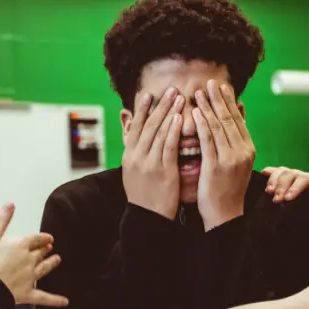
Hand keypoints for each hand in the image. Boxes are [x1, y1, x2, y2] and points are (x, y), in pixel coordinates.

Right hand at [0, 204, 68, 306]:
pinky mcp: (28, 294)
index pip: (35, 239)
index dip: (42, 237)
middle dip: (46, 249)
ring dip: (52, 264)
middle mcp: (29, 260)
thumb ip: (2, 220)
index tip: (48, 237)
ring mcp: (30, 277)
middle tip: (51, 247)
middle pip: (40, 253)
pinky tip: (65, 302)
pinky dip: (55, 300)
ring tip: (58, 259)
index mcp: (20, 246)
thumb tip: (10, 203)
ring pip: (44, 269)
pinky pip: (44, 297)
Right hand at [122, 87, 183, 218]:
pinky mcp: (163, 171)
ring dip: (169, 112)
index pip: (135, 127)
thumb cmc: (144, 196)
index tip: (149, 94)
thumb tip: (139, 137)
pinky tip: (179, 118)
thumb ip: (138, 154)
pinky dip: (173, 131)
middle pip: (148, 125)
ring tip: (179, 97)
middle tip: (170, 89)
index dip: (142, 109)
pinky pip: (168, 146)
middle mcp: (137, 156)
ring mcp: (149, 163)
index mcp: (129, 156)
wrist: (147, 218)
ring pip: (159, 132)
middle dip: (160, 105)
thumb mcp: (134, 172)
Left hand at [193, 80, 254, 230]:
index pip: (238, 119)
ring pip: (219, 127)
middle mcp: (242, 152)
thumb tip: (239, 112)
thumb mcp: (237, 162)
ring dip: (208, 107)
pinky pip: (208, 142)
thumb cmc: (227, 187)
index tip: (220, 86)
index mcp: (248, 149)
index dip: (228, 101)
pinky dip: (203, 125)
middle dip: (218, 99)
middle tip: (209, 82)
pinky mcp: (216, 167)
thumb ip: (236, 139)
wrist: (224, 215)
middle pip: (229, 119)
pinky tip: (196, 114)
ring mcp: (230, 159)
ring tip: (198, 93)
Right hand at [262, 167, 308, 232]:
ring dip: (273, 180)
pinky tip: (262, 175)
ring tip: (268, 192)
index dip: (293, 187)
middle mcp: (306, 177)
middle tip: (275, 201)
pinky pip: (277, 173)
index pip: (304, 179)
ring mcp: (295, 179)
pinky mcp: (287, 184)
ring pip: (282, 171)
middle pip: (290, 174)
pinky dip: (269, 173)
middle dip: (281, 186)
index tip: (286, 200)